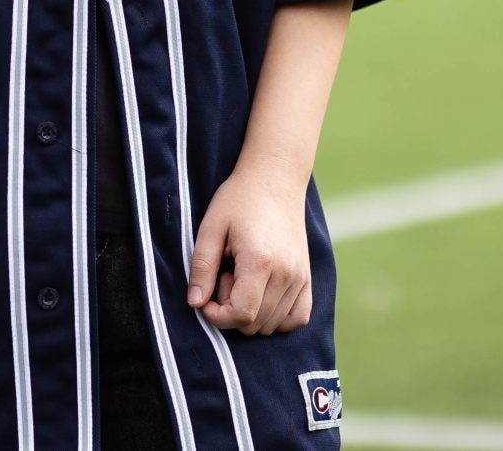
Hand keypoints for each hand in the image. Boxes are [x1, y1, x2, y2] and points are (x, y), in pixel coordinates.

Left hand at [184, 160, 312, 335]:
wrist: (275, 179)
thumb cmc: (239, 200)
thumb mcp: (211, 227)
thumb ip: (202, 267)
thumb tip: (195, 304)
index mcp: (260, 261)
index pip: (241, 314)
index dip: (217, 315)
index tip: (205, 298)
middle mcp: (286, 274)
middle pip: (255, 323)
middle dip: (231, 310)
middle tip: (225, 276)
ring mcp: (300, 277)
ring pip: (273, 324)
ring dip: (251, 312)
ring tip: (243, 278)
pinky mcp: (307, 277)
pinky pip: (298, 318)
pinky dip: (278, 319)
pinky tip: (262, 297)